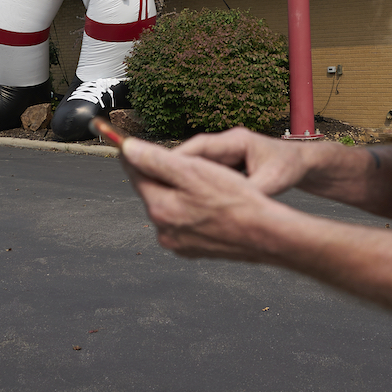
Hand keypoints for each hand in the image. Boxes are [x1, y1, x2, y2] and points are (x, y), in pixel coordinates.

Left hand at [120, 136, 281, 260]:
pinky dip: (192, 210)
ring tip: (204, 183)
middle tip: (181, 161)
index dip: (134, 156)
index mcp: (160, 209)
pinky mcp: (193, 250)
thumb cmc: (235, 201)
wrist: (264, 235)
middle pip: (154, 192)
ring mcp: (178, 243)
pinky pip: (185, 223)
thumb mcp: (195, 171)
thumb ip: (157, 160)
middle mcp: (163, 230)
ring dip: (179, 193)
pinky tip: (211, 204)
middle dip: (163, 175)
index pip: (137, 175)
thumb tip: (128, 149)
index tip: (127, 142)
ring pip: (171, 208)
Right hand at [171, 127, 310, 196]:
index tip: (157, 175)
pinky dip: (192, 187)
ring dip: (180, 181)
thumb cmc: (290, 167)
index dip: (177, 161)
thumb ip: (254, 189)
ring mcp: (224, 154)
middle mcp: (226, 144)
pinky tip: (183, 206)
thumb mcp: (275, 180)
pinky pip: (202, 175)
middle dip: (171, 172)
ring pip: (194, 167)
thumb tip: (236, 203)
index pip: (199, 147)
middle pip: (190, 157)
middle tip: (151, 192)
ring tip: (162, 201)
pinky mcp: (224, 165)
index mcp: (237, 140)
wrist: (303, 164)